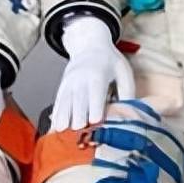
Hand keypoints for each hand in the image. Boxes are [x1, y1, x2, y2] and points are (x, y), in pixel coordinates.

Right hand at [51, 16, 134, 131]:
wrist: (90, 46)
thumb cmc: (110, 62)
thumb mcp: (123, 71)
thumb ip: (127, 91)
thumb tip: (129, 112)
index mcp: (98, 74)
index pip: (95, 91)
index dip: (95, 107)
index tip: (95, 122)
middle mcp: (80, 78)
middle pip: (77, 100)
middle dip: (79, 118)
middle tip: (81, 134)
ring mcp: (69, 83)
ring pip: (64, 103)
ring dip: (64, 119)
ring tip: (64, 136)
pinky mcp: (62, 88)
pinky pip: (57, 104)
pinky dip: (56, 117)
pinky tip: (55, 130)